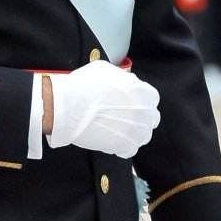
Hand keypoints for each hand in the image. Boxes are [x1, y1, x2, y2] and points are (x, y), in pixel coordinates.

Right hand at [45, 59, 159, 159]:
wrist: (70, 107)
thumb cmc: (84, 87)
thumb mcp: (106, 71)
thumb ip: (121, 79)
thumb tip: (123, 83)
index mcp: (143, 92)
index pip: (151, 99)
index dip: (139, 102)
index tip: (130, 104)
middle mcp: (145, 112)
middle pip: (150, 119)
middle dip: (139, 118)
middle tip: (122, 118)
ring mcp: (137, 131)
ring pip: (143, 136)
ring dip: (132, 134)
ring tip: (116, 131)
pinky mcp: (125, 146)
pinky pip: (130, 150)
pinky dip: (121, 147)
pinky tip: (110, 141)